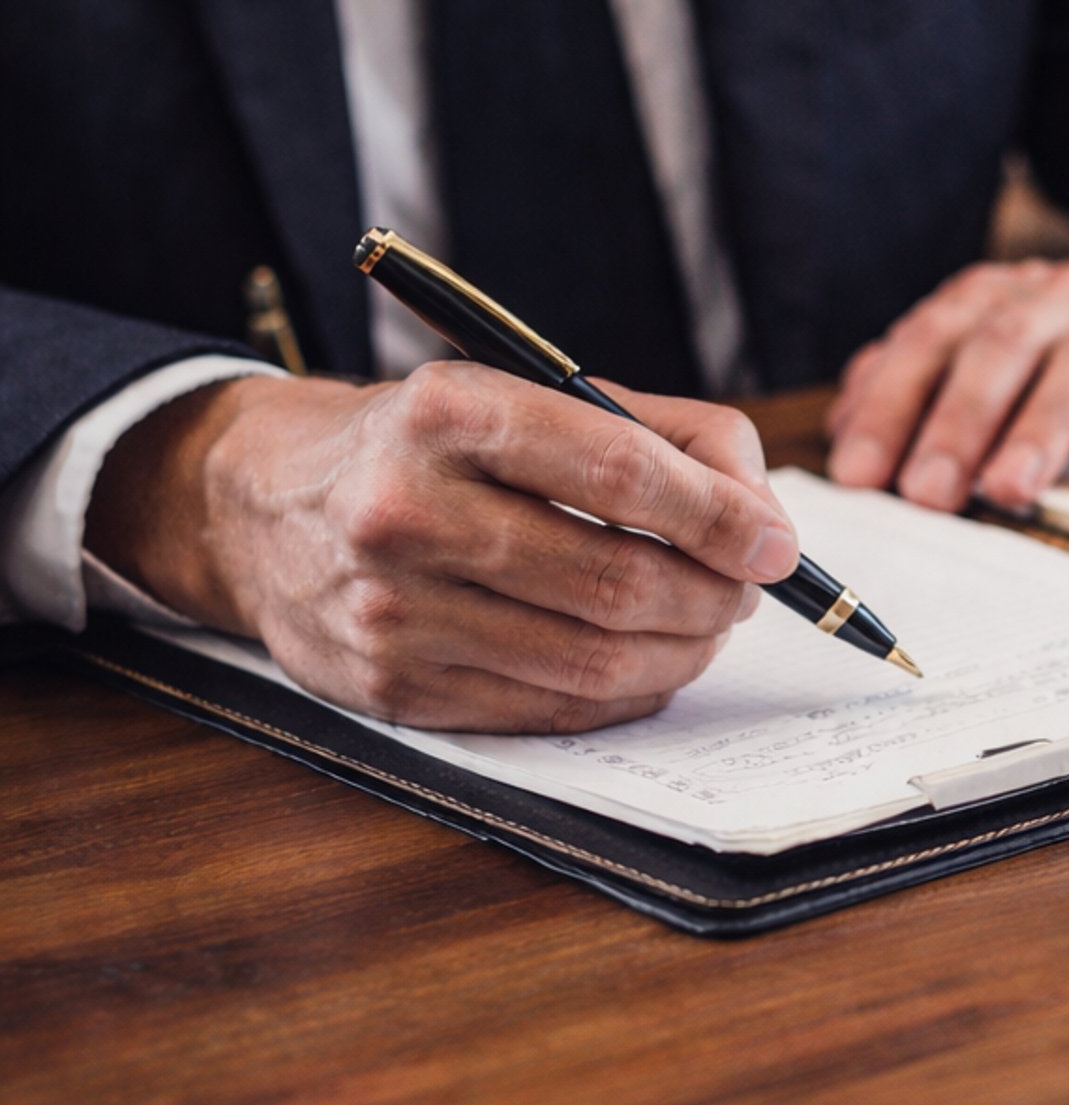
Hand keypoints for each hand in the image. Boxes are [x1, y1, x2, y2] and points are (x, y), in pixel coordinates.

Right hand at [88, 365, 799, 731]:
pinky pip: (547, 710)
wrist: (259, 505)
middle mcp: (405, 510)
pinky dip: (622, 695)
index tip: (774, 545)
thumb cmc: (424, 446)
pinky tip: (642, 664)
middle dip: (711, 596)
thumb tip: (762, 516)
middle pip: (614, 582)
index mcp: (445, 412)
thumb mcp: (521, 393)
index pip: (617, 473)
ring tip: (704, 625)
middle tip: (744, 591)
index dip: (717, 517)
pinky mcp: (390, 687)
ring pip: (591, 662)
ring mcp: (391, 611)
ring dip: (680, 653)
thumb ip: (657, 434)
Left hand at [825, 218, 1068, 512]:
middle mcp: (1052, 302)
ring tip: (1006, 490)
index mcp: (990, 299)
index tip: (858, 473)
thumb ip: (914, 379)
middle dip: (957, 424)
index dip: (889, 407)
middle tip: (925, 493)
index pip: (929, 344)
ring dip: (1038, 431)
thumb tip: (843, 428)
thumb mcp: (983, 343)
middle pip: (999, 351)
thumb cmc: (1059, 343)